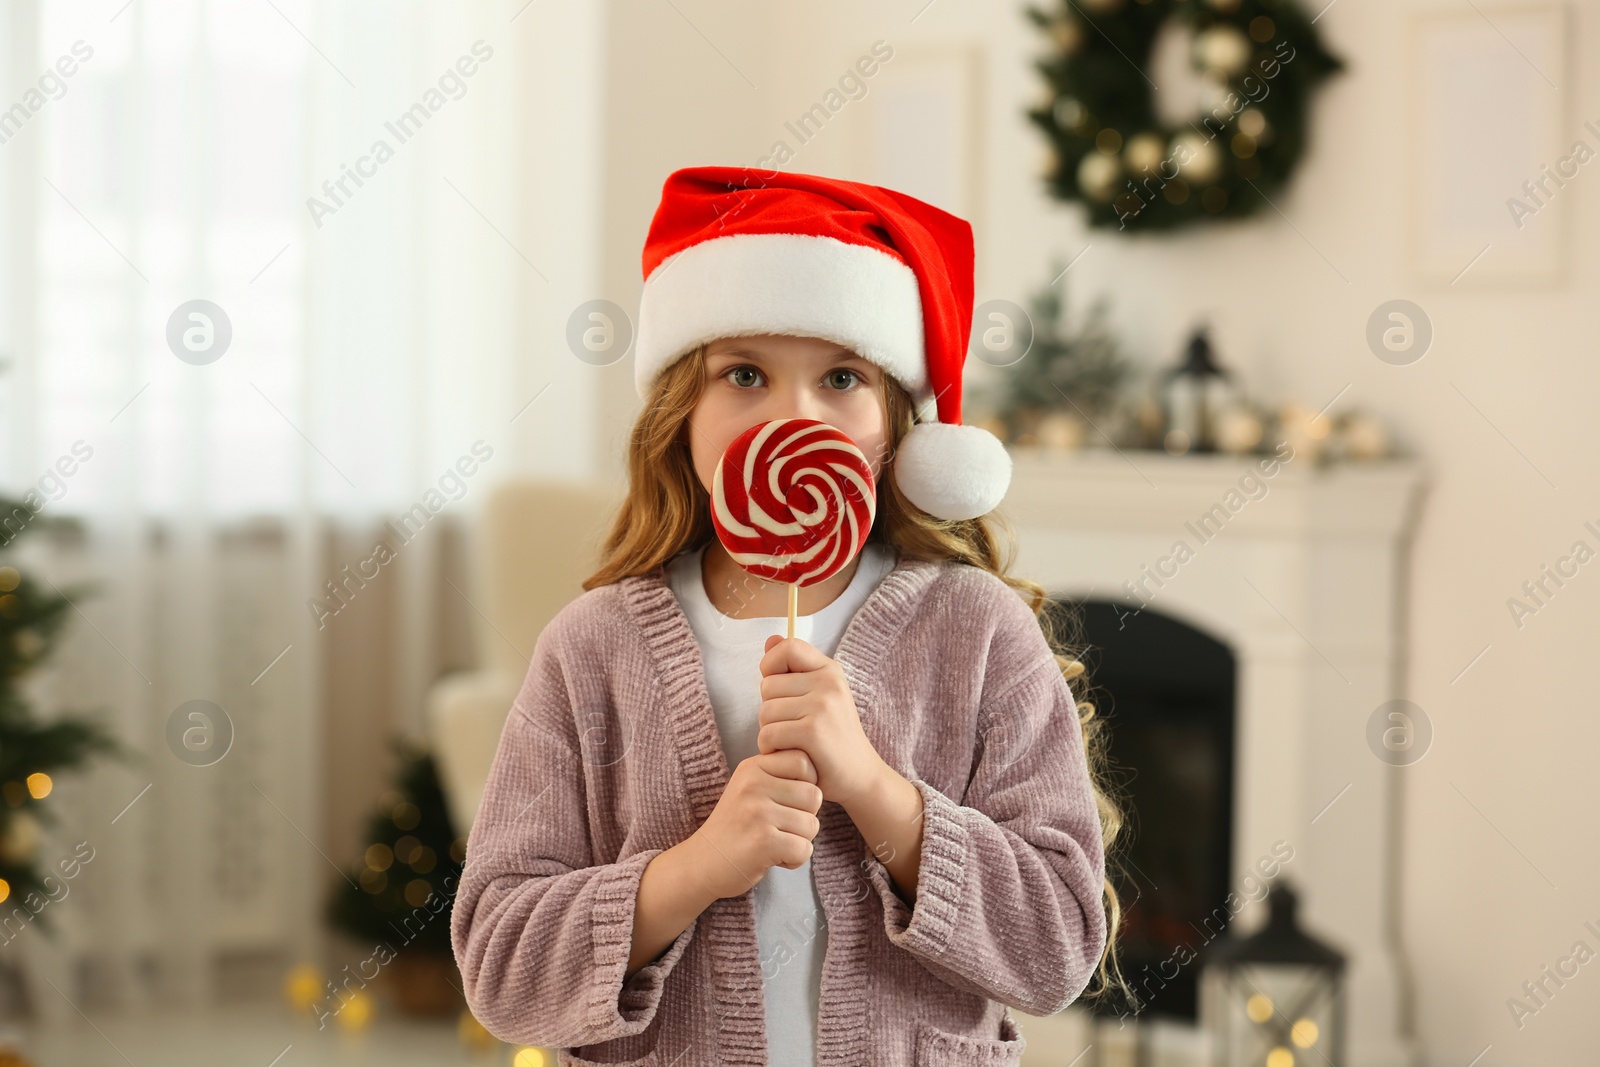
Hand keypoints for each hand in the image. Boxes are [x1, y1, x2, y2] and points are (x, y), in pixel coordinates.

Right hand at [690, 749, 823, 900]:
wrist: (701, 863)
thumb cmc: (735, 826)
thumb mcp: (749, 787)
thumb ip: (778, 773)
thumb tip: (820, 764)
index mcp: (752, 767)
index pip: (803, 761)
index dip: (806, 783)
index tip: (787, 801)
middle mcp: (753, 785)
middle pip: (814, 795)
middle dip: (806, 816)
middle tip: (782, 827)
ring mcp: (758, 813)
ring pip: (812, 825)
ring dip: (800, 840)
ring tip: (775, 842)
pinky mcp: (763, 842)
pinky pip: (805, 849)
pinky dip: (794, 860)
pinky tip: (774, 858)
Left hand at [756, 635, 885, 808]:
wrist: (860, 777)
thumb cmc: (833, 738)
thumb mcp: (819, 697)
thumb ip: (793, 669)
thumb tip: (770, 639)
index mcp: (830, 670)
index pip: (787, 647)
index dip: (772, 665)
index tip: (780, 690)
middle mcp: (828, 682)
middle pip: (767, 685)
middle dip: (770, 711)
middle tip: (793, 728)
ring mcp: (822, 706)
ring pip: (764, 712)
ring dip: (769, 733)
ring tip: (792, 743)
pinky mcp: (812, 732)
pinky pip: (768, 734)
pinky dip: (771, 750)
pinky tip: (789, 756)